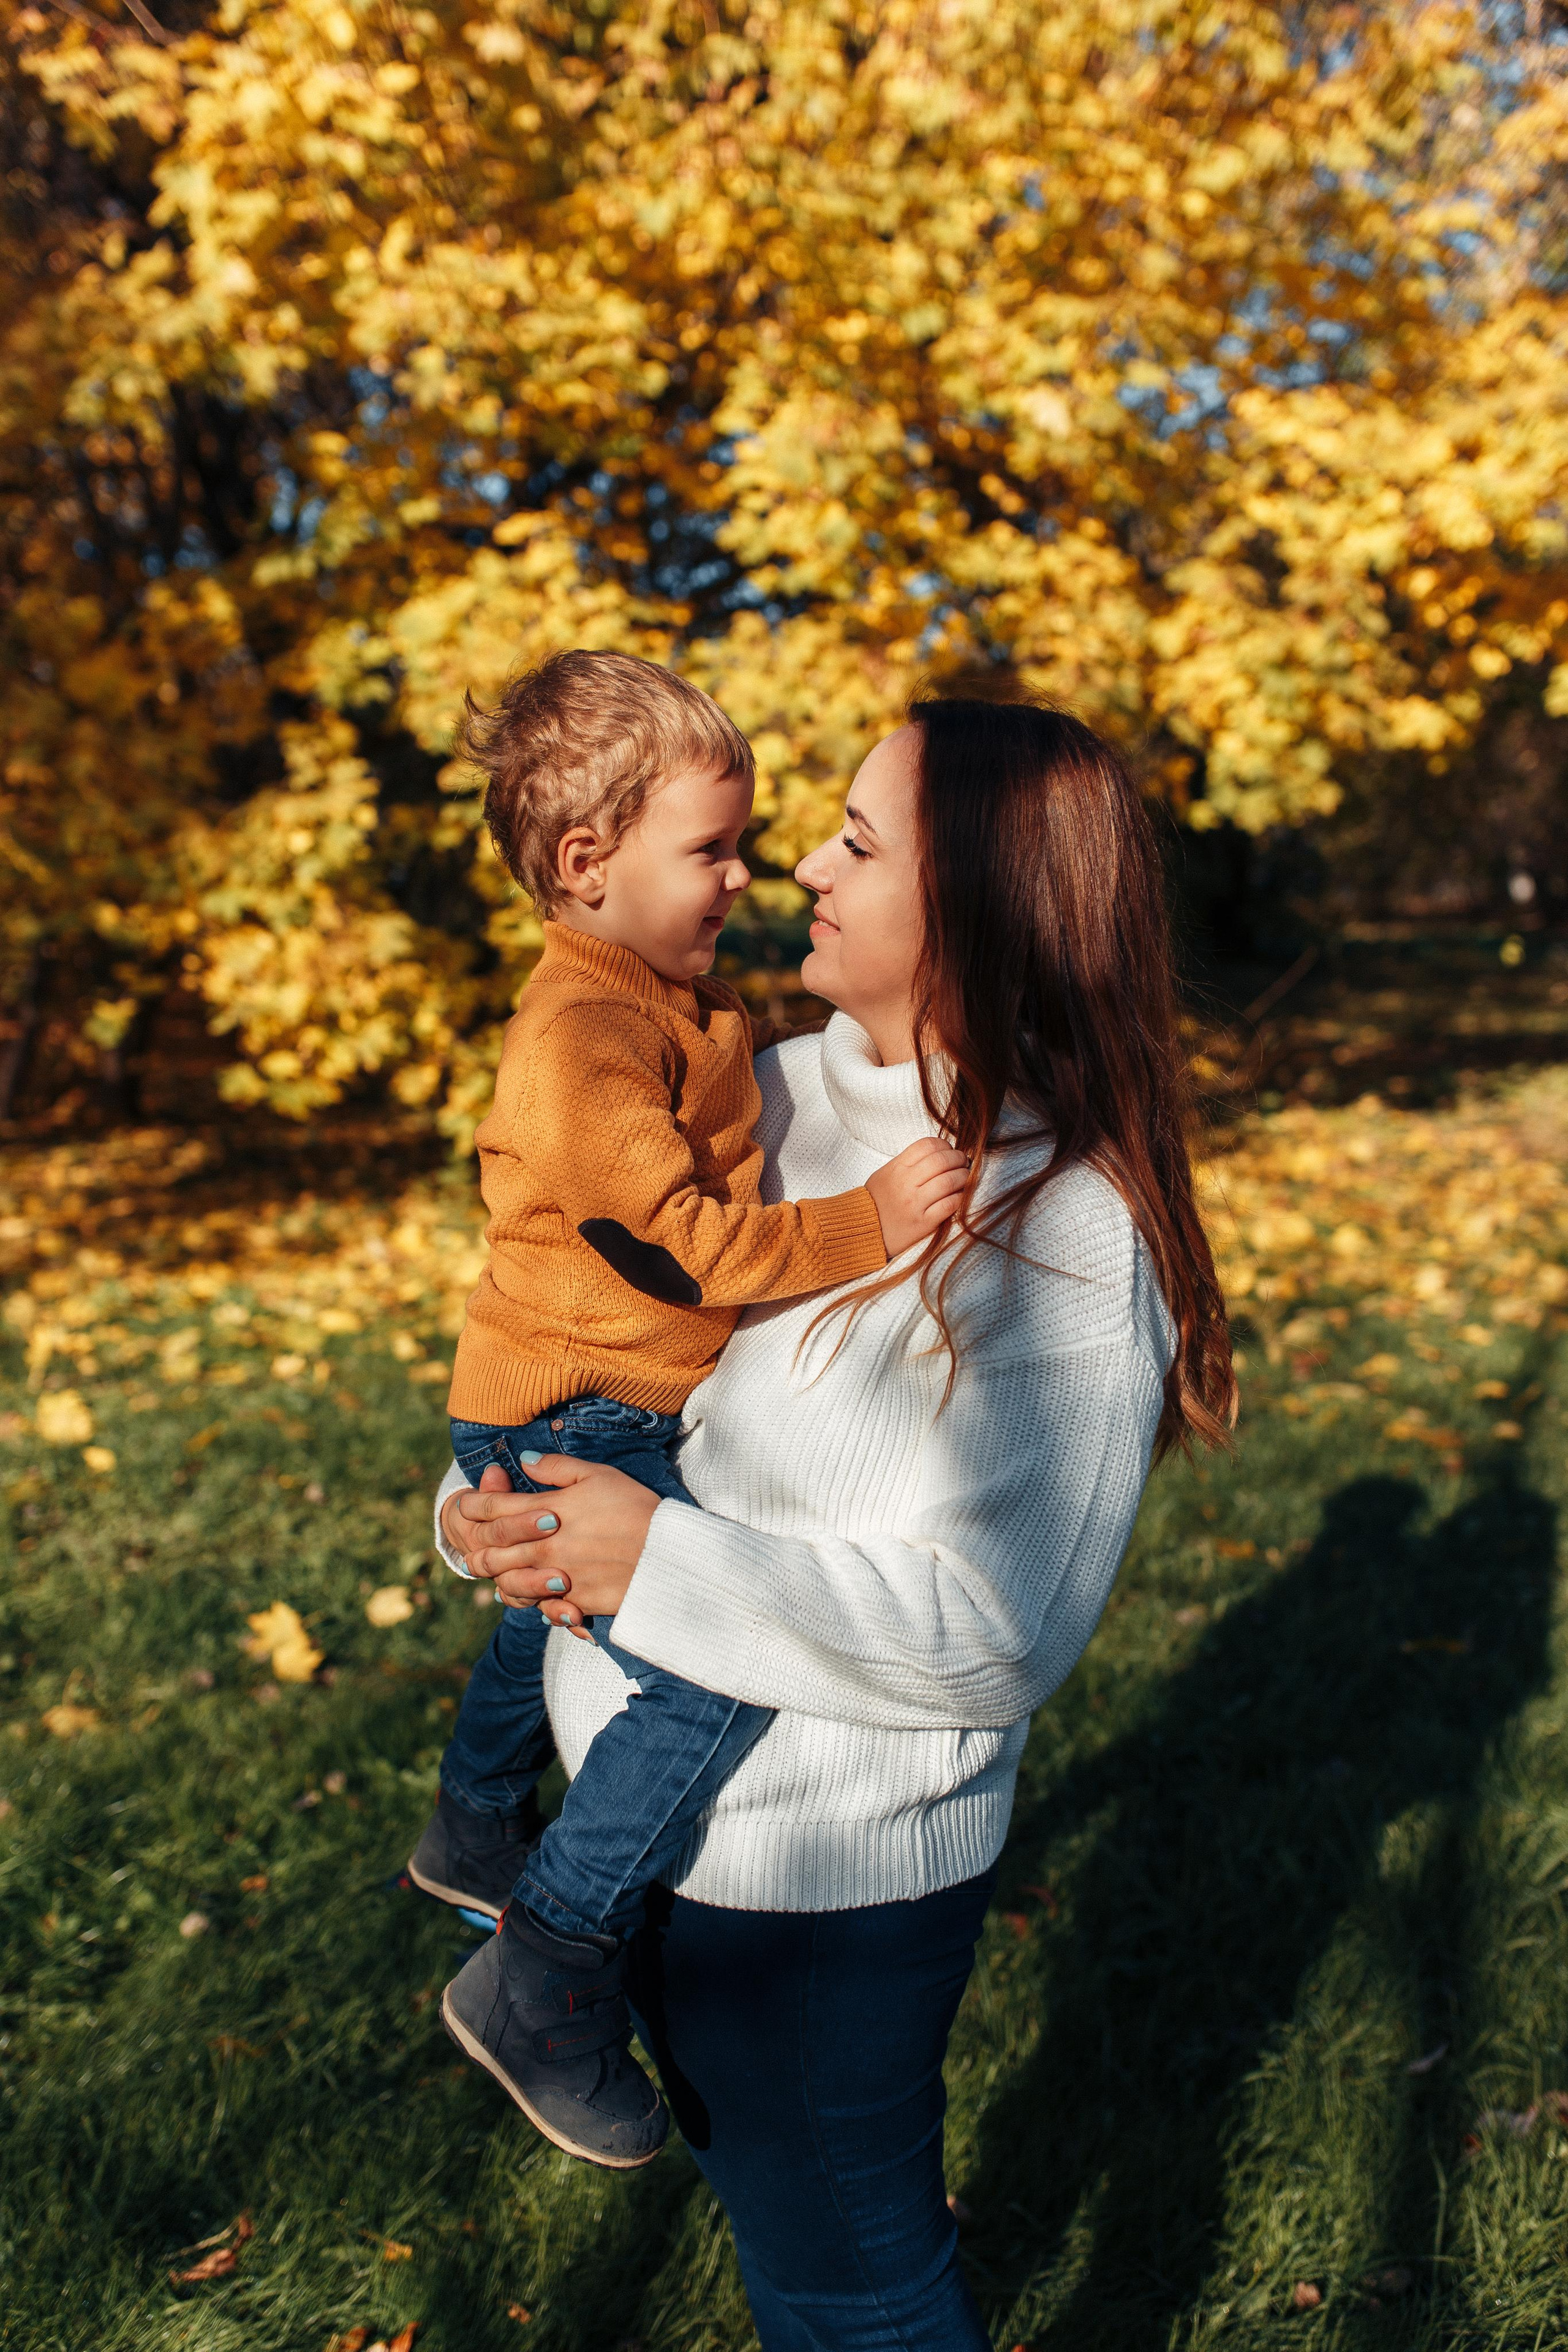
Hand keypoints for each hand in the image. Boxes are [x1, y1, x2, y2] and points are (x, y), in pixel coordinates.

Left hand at [443, 1454, 661, 1631]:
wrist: (666, 1554)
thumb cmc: (636, 1508)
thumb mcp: (599, 1475)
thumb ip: (558, 1468)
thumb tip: (525, 1461)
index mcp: (546, 1511)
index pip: (494, 1507)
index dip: (473, 1503)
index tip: (466, 1502)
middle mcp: (543, 1546)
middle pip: (491, 1548)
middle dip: (474, 1543)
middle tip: (470, 1540)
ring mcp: (555, 1577)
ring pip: (506, 1581)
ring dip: (494, 1574)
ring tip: (489, 1569)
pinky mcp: (572, 1601)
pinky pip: (536, 1606)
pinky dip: (526, 1600)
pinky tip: (525, 1594)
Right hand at [865, 1136, 968, 1256]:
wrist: (862, 1231)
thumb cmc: (877, 1201)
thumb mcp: (885, 1174)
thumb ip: (908, 1162)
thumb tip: (940, 1153)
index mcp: (896, 1168)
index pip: (927, 1145)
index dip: (944, 1145)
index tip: (949, 1150)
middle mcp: (905, 1184)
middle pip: (941, 1161)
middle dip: (958, 1158)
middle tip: (963, 1162)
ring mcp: (914, 1204)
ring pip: (949, 1182)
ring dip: (963, 1177)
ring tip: (965, 1176)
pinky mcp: (923, 1223)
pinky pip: (949, 1205)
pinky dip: (959, 1197)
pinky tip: (959, 1195)